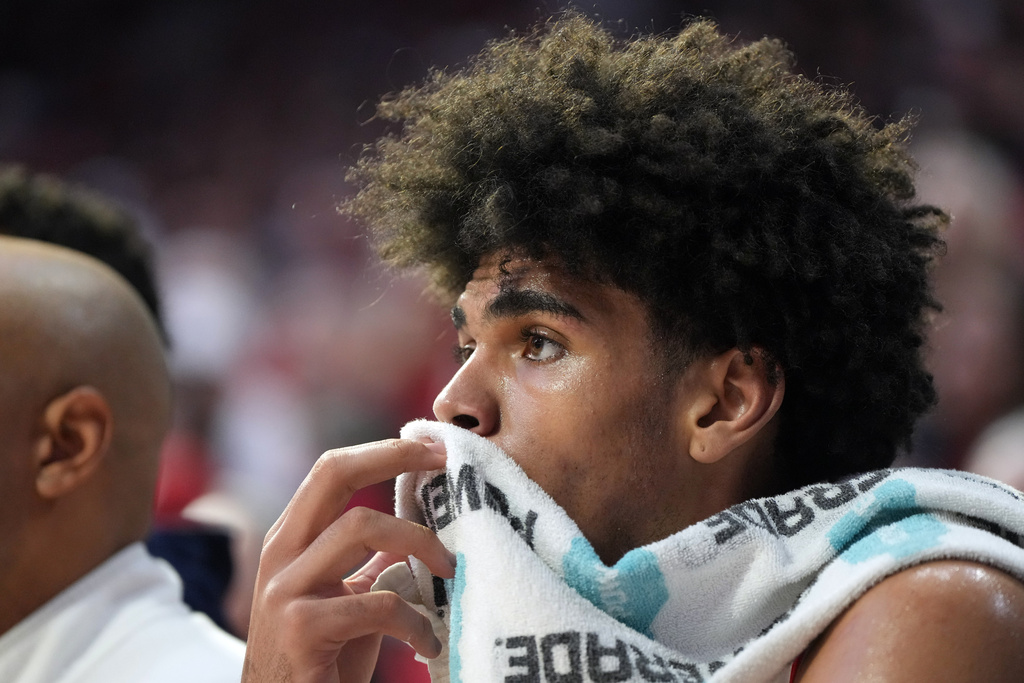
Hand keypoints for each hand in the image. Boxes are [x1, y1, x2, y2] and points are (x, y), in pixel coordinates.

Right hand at [242, 439, 454, 682]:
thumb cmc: (321, 660)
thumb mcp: (342, 598)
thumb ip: (367, 561)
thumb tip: (417, 526)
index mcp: (290, 541)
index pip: (331, 471)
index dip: (383, 450)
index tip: (433, 447)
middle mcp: (279, 555)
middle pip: (333, 474)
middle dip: (393, 456)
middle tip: (444, 462)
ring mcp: (285, 589)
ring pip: (360, 527)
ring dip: (420, 544)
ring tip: (451, 571)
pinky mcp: (302, 628)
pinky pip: (378, 604)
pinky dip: (416, 622)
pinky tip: (429, 643)